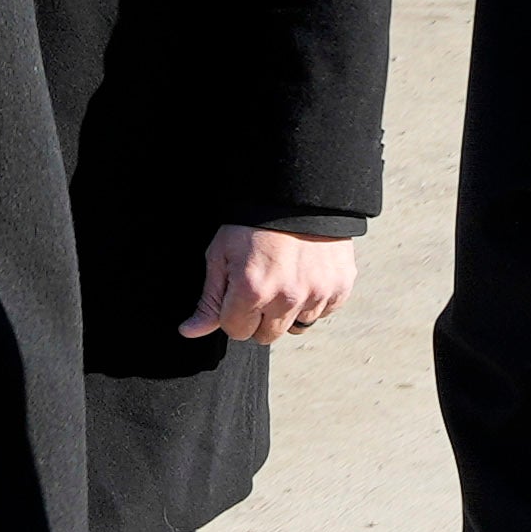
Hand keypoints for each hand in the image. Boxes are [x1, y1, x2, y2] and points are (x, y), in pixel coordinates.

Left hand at [183, 223, 357, 346]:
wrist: (298, 194)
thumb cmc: (252, 223)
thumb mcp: (221, 255)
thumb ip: (209, 300)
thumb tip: (190, 332)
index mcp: (253, 290)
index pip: (236, 332)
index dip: (233, 312)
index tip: (239, 291)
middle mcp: (287, 298)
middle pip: (266, 336)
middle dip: (259, 317)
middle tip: (261, 284)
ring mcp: (317, 294)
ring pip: (296, 328)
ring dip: (288, 310)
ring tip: (285, 277)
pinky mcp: (340, 287)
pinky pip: (322, 313)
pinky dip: (313, 300)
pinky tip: (305, 274)